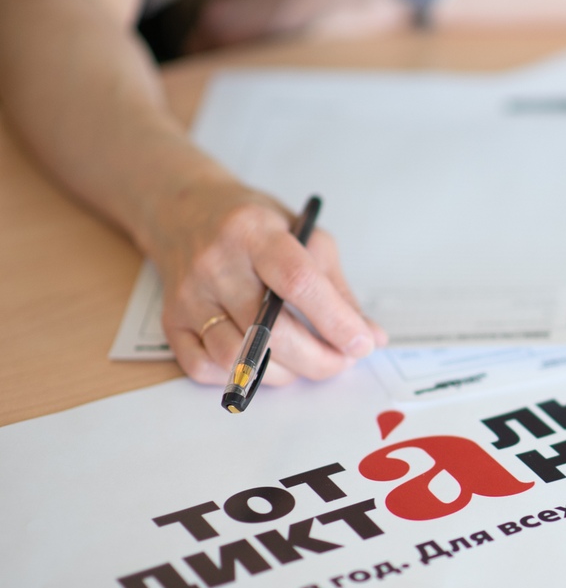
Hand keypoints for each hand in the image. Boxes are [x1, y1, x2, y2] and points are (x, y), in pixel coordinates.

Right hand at [148, 178, 386, 385]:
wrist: (184, 211)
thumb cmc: (254, 226)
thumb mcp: (305, 237)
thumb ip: (337, 289)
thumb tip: (371, 338)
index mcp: (255, 232)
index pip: (298, 281)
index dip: (335, 320)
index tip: (361, 344)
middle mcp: (216, 263)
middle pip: (271, 330)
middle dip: (318, 359)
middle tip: (341, 362)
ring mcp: (189, 295)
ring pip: (238, 357)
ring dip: (283, 373)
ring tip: (303, 362)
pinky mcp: (171, 321)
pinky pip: (205, 368)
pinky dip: (240, 376)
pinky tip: (262, 361)